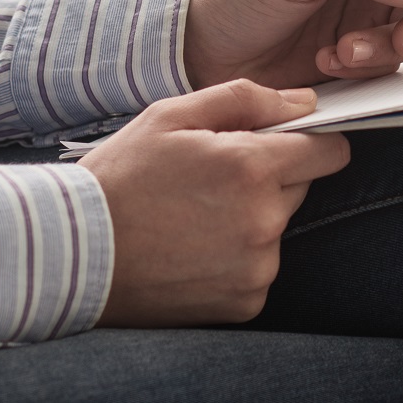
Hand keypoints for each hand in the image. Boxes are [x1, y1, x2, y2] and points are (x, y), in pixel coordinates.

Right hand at [80, 79, 350, 324]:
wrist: (73, 254)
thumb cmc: (120, 177)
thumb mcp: (171, 116)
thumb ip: (246, 99)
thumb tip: (304, 102)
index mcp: (250, 168)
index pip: (329, 151)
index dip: (310, 141)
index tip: (285, 142)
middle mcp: (263, 221)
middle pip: (300, 186)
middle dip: (268, 176)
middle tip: (211, 179)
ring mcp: (256, 268)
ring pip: (278, 227)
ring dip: (252, 217)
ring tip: (193, 216)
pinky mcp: (245, 303)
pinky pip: (259, 267)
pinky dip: (237, 257)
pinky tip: (193, 249)